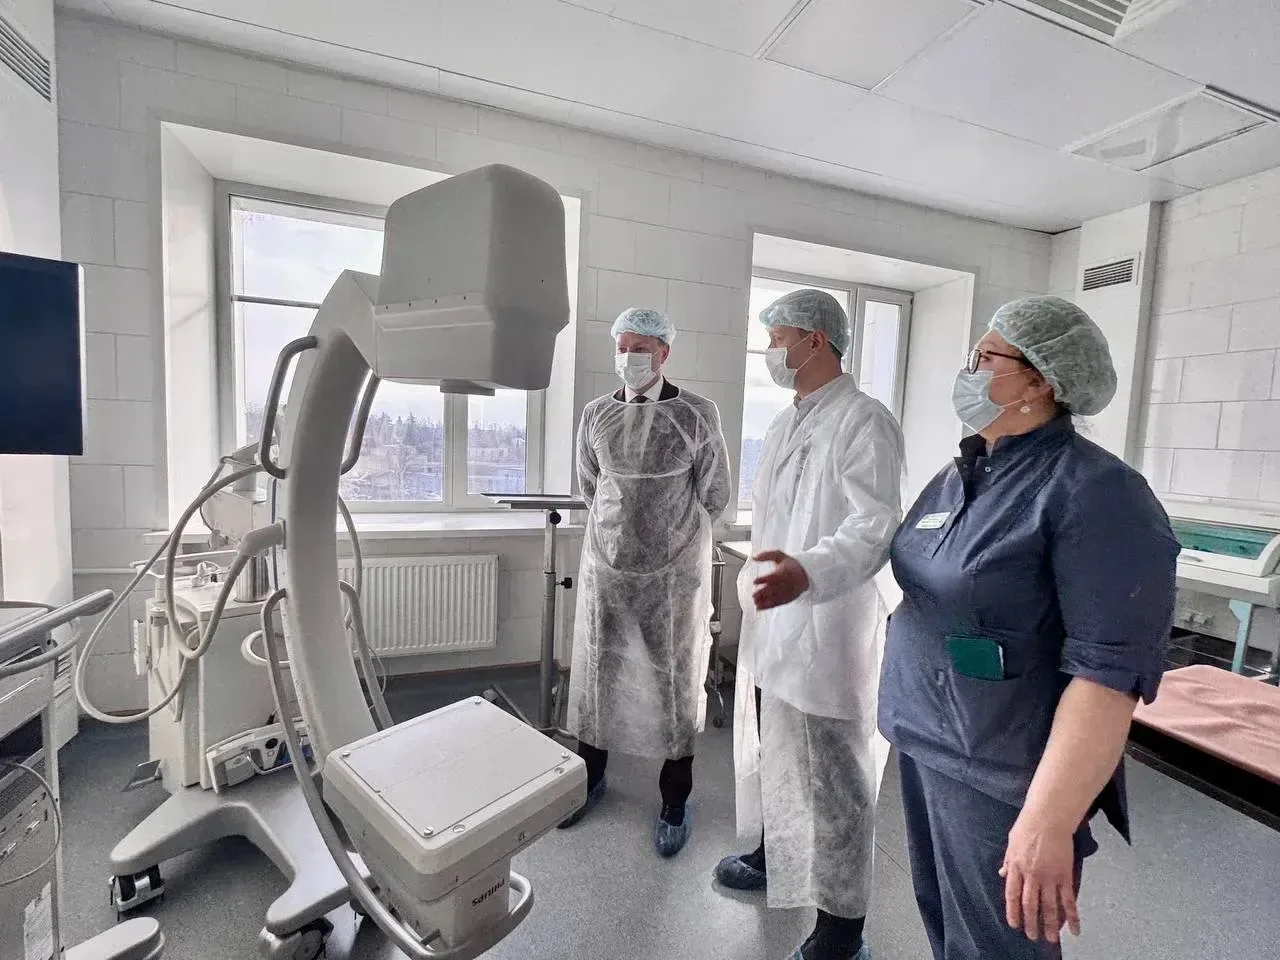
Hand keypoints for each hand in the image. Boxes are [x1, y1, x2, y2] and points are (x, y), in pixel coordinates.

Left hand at [751, 551, 809, 609]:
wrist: (806, 575)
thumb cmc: (790, 565)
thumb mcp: (780, 555)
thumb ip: (766, 555)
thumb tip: (754, 558)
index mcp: (784, 572)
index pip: (773, 577)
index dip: (763, 580)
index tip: (755, 581)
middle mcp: (785, 583)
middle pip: (774, 589)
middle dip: (763, 593)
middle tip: (754, 595)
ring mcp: (786, 592)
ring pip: (774, 598)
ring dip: (764, 601)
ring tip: (755, 602)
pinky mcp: (786, 599)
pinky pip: (776, 604)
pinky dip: (767, 607)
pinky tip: (759, 608)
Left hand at [1000, 814, 1080, 943]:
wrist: (1048, 817)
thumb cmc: (1028, 826)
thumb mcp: (1011, 843)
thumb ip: (1008, 861)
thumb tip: (1002, 873)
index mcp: (1016, 867)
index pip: (1012, 895)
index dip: (1013, 912)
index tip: (1015, 924)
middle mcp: (1032, 875)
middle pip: (1030, 904)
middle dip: (1031, 923)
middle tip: (1032, 937)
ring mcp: (1049, 877)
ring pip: (1049, 906)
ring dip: (1050, 925)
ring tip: (1051, 939)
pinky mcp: (1065, 875)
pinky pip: (1068, 899)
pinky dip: (1072, 916)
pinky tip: (1074, 929)